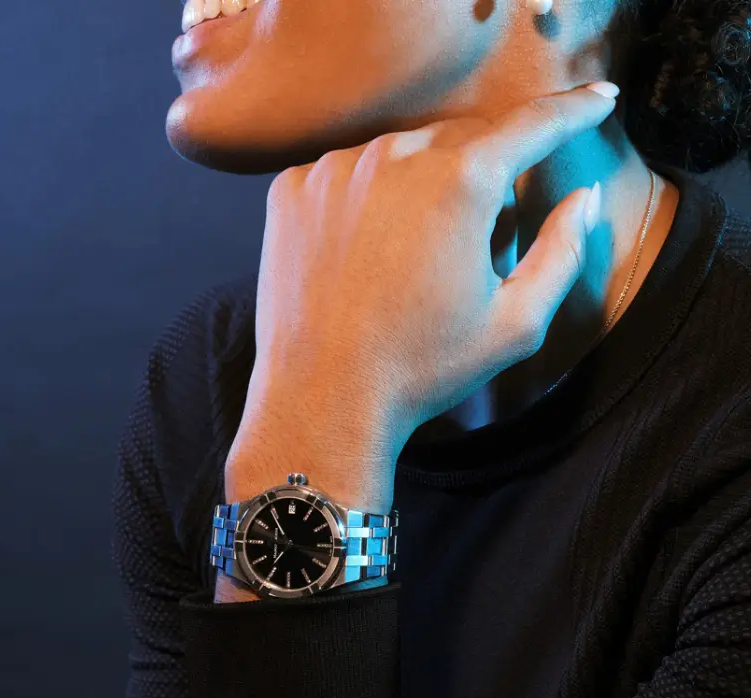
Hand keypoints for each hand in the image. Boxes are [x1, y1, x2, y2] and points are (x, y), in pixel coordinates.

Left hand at [236, 83, 614, 473]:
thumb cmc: (422, 368)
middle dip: (483, 177)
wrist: (323, 400)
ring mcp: (337, 170)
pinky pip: (348, 173)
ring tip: (409, 263)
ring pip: (402, 153)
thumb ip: (562, 252)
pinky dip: (367, 199)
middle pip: (463, 139)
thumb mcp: (516, 324)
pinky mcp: (294, 190)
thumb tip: (585, 198)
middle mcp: (395, 158)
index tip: (599, 99)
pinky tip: (364, 256)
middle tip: (473, 248)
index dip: (573, 110)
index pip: (532, 126)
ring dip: (421, 187)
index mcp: (461, 184)